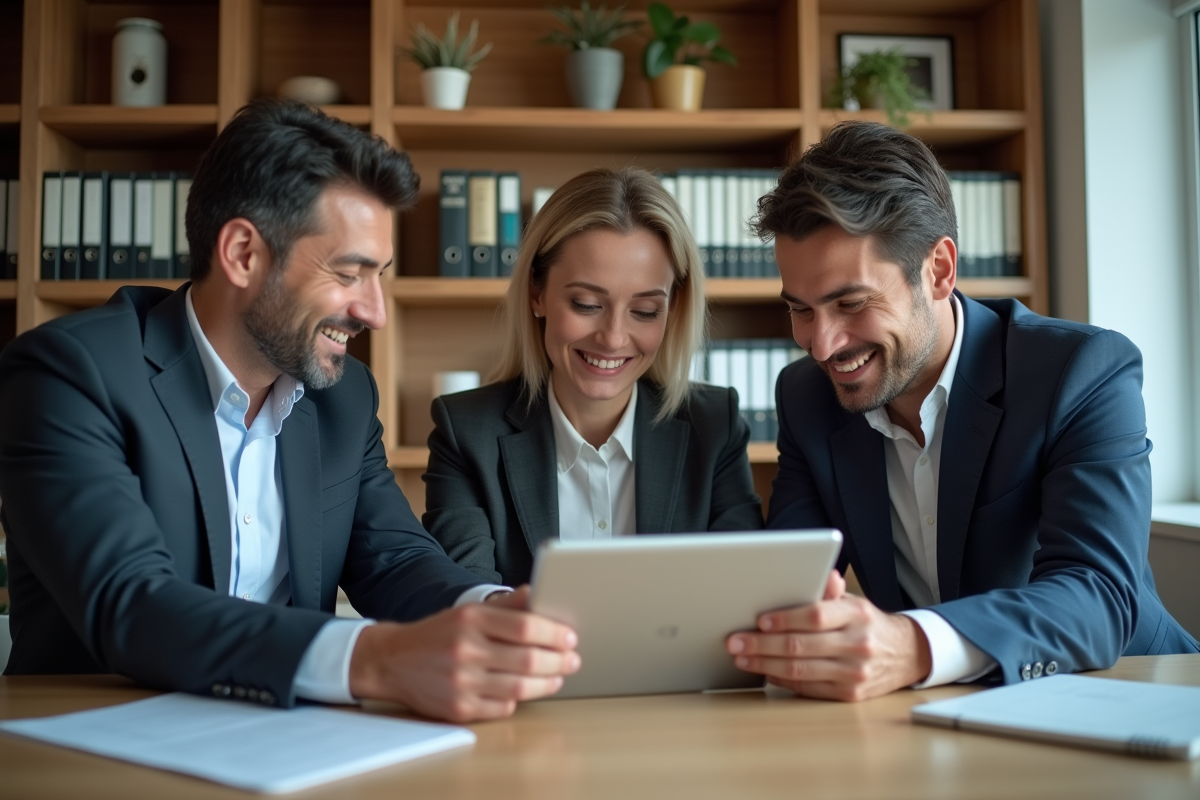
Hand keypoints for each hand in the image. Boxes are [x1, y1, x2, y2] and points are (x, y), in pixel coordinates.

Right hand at [348, 586, 579, 721]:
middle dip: (558, 661)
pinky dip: (518, 700)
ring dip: (547, 683)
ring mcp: (462, 682)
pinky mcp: (458, 708)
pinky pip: (502, 709)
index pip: (526, 626)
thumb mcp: (468, 612)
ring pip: (520, 687)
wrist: (393, 661)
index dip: (554, 633)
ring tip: (557, 677)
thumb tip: (537, 593)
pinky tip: (525, 691)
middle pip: (528, 659)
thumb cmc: (438, 635)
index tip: (570, 637)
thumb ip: (505, 605)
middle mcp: (466, 649)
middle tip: (573, 660)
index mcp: (471, 620)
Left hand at [725, 570, 930, 701]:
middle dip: (761, 644)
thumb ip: (831, 591)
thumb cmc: (867, 624)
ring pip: (800, 670)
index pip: (815, 616)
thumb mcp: (854, 601)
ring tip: (742, 658)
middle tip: (735, 642)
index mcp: (857, 615)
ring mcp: (855, 673)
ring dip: (765, 664)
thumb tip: (822, 573)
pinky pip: (808, 688)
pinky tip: (765, 671)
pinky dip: (782, 679)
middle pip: (800, 646)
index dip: (784, 619)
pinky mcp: (850, 695)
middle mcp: (858, 644)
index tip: (759, 620)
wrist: (906, 654)